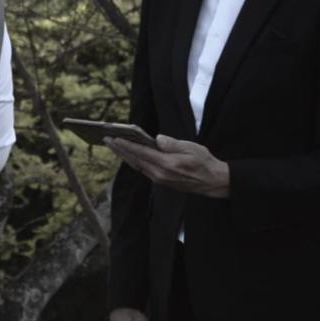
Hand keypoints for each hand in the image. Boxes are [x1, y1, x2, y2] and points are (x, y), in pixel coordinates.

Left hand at [104, 134, 229, 197]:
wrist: (212, 182)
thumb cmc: (203, 162)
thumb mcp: (191, 148)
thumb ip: (172, 144)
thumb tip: (157, 139)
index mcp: (168, 165)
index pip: (142, 153)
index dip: (126, 145)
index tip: (113, 138)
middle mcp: (160, 174)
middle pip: (135, 160)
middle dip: (120, 150)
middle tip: (106, 139)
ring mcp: (160, 179)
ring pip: (137, 166)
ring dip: (125, 155)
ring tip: (114, 145)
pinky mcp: (161, 181)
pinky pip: (143, 170)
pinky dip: (134, 161)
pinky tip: (128, 154)